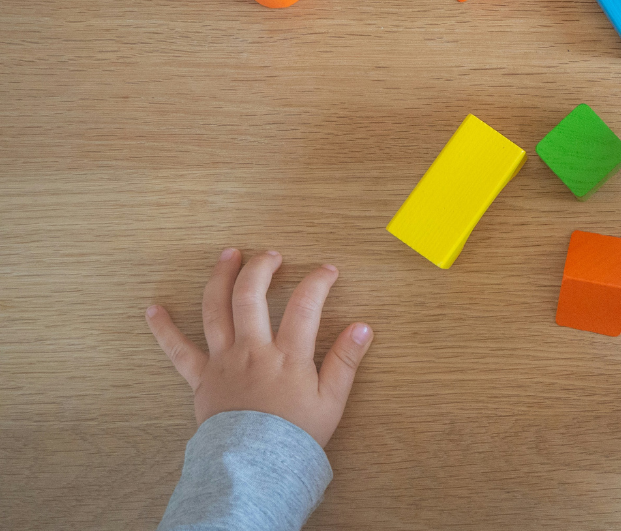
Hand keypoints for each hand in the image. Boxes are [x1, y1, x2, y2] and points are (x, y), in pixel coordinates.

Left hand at [146, 249, 373, 446]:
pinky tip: (154, 310)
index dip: (318, 281)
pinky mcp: (202, 378)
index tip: (328, 270)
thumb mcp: (332, 400)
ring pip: (216, 310)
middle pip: (252, 296)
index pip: (305, 305)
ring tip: (227, 255)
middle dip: (261, 267)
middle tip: (271, 255)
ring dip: (220, 278)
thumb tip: (363, 328)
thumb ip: (346, 361)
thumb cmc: (296, 435)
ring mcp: (224, 361)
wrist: (255, 467)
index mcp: (288, 356)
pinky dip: (164, 329)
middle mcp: (253, 351)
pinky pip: (178, 351)